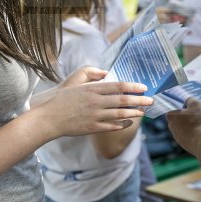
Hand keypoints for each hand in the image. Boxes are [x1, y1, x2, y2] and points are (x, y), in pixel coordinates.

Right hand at [38, 68, 153, 138]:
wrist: (49, 116)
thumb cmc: (63, 97)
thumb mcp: (76, 80)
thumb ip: (92, 74)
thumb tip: (107, 73)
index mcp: (93, 89)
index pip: (118, 86)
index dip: (133, 87)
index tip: (144, 88)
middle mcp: (96, 102)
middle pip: (123, 100)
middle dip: (139, 100)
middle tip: (151, 100)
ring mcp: (94, 115)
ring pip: (120, 114)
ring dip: (134, 113)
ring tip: (143, 112)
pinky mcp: (92, 127)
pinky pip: (112, 126)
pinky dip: (122, 124)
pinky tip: (130, 122)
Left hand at [166, 98, 200, 155]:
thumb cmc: (198, 121)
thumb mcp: (196, 104)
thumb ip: (191, 100)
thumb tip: (188, 101)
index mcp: (171, 117)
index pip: (176, 107)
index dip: (187, 104)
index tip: (196, 104)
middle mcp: (173, 127)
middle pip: (186, 116)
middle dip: (198, 112)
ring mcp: (180, 137)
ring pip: (191, 125)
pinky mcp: (187, 145)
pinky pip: (194, 134)